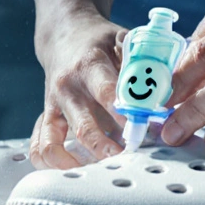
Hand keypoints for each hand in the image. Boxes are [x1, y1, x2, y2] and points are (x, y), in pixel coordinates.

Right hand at [29, 11, 126, 169]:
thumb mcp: (122, 39)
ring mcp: (53, 105)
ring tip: (98, 168)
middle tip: (125, 157)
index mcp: (89, 65)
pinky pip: (39, 146)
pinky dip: (50, 162)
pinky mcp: (46, 117)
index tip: (141, 129)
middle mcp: (68, 88)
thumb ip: (141, 62)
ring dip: (75, 162)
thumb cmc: (99, 41)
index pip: (107, 93)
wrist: (64, 34)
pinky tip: (73, 169)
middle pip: (83, 126)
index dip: (124, 114)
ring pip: (54, 142)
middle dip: (104, 147)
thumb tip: (165, 90)